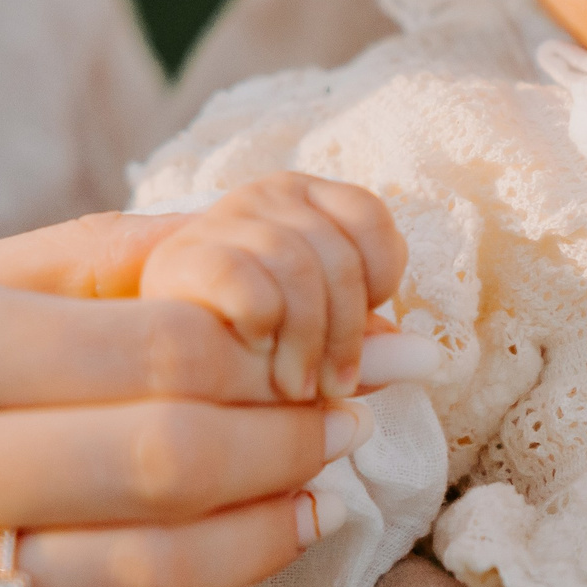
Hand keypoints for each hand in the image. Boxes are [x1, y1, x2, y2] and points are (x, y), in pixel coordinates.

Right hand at [0, 213, 365, 586]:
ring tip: (308, 509)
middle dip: (288, 443)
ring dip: (257, 542)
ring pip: (136, 574)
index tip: (335, 354)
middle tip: (348, 430)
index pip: (152, 339)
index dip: (278, 353)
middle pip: (161, 454)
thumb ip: (59, 273)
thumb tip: (237, 248)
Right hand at [140, 172, 410, 401]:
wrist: (154, 371)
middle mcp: (261, 196)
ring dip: (307, 345)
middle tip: (334, 389)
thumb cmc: (249, 355)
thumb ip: (372, 347)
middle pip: (339, 253)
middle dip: (347, 334)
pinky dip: (265, 330)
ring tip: (297, 390)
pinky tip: (252, 357)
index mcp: (304, 201)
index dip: (379, 280)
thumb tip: (432, 361)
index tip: (363, 329)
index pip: (370, 218)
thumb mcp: (321, 344)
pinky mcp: (178, 261)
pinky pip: (253, 285)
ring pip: (301, 268)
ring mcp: (217, 222)